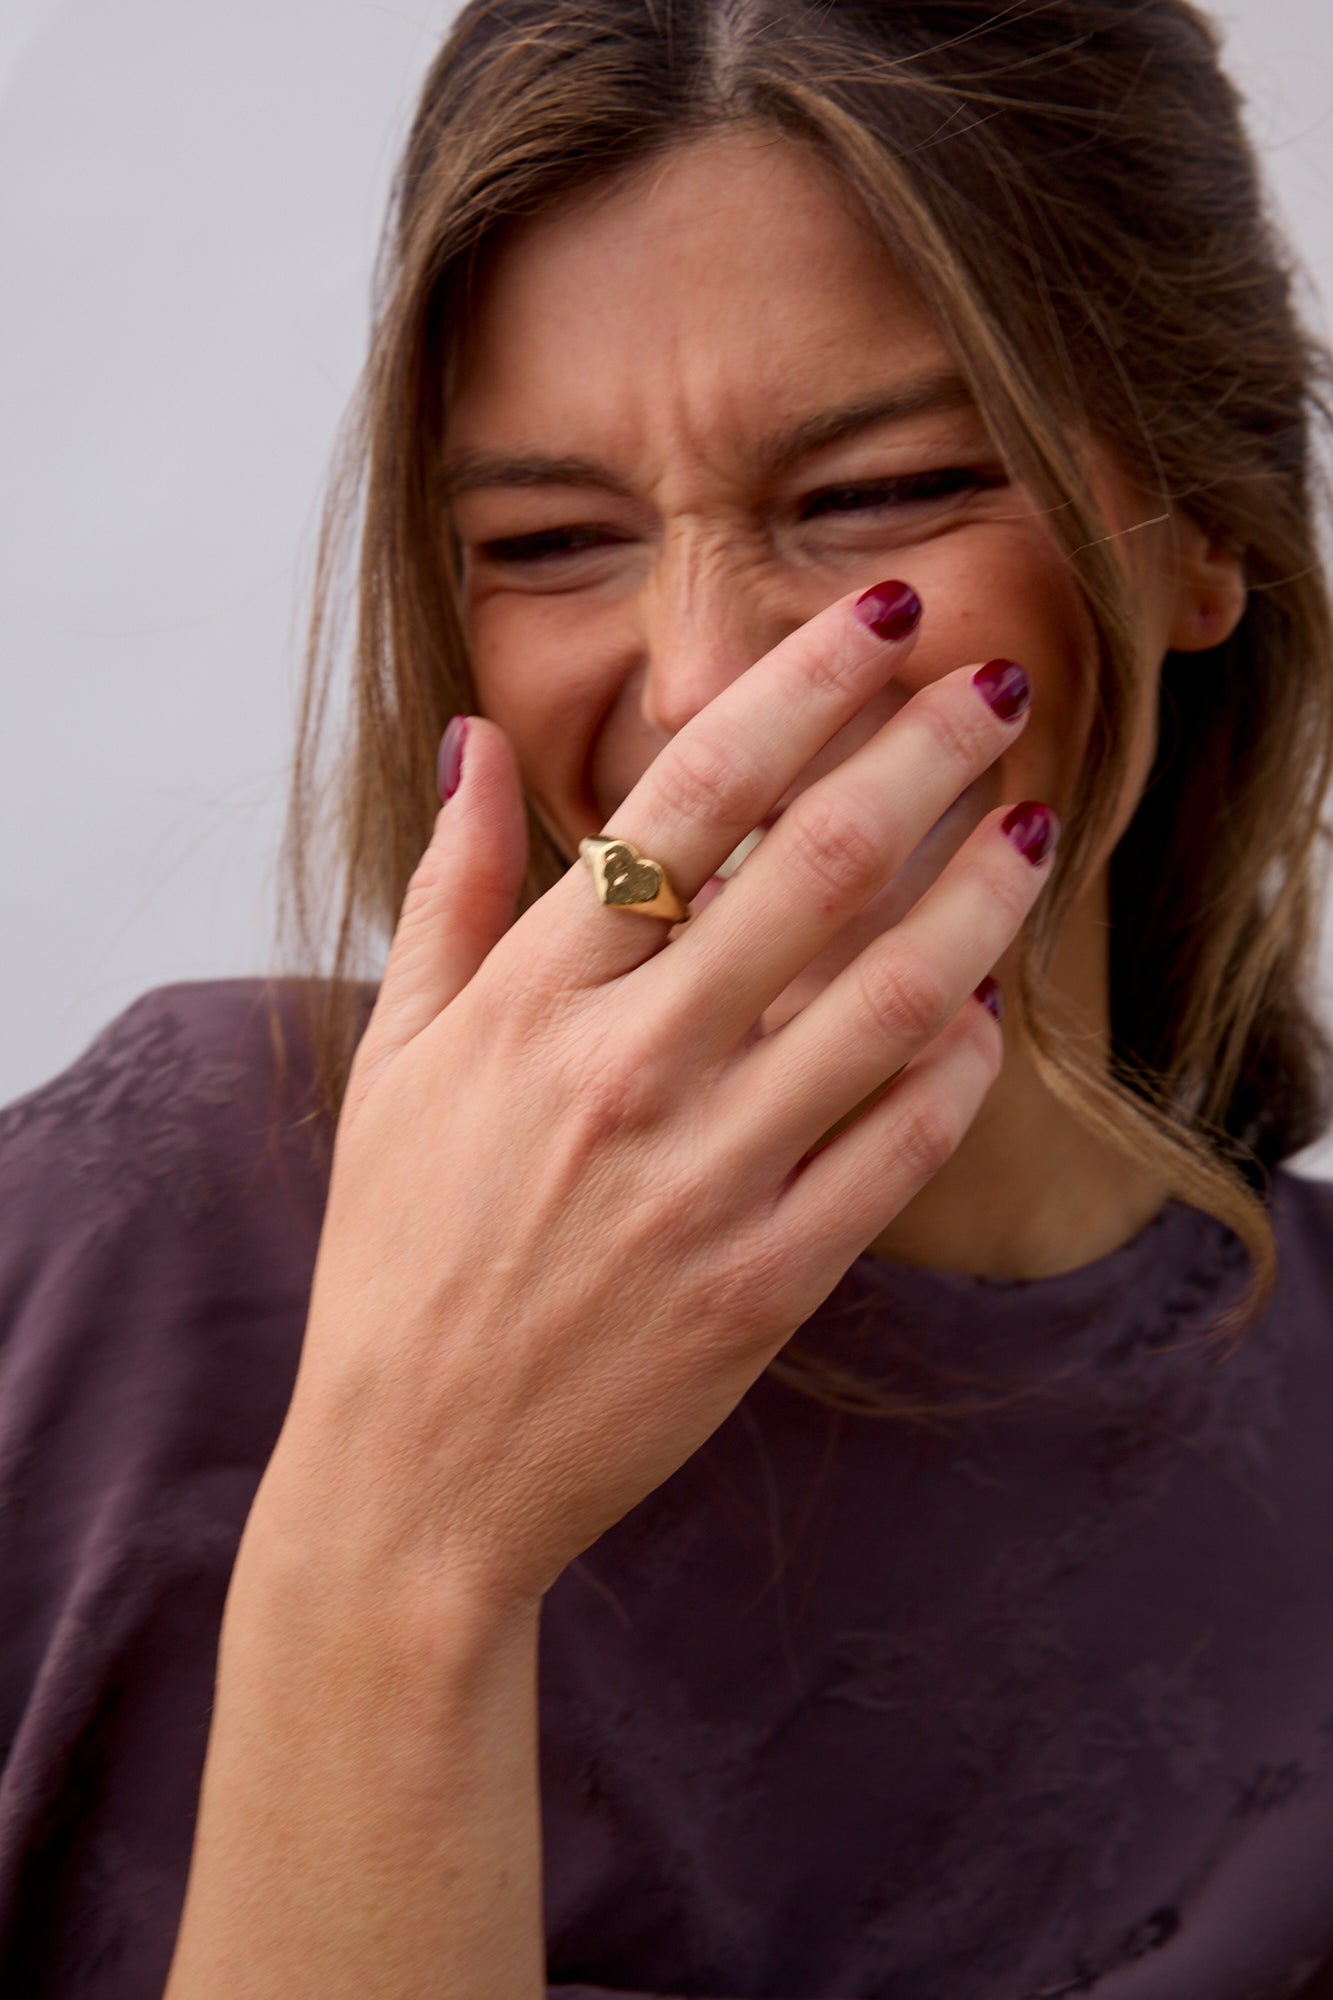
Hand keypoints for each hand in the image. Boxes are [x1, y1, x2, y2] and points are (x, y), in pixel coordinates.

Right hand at [262, 584, 1055, 1612]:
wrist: (418, 1473)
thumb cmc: (398, 1249)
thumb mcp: (395, 1056)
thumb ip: (448, 890)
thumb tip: (479, 739)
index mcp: (528, 1001)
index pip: (688, 798)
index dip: (804, 687)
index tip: (887, 617)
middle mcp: (623, 1074)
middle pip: (813, 871)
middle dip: (927, 753)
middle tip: (1002, 683)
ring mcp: (704, 1182)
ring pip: (890, 1004)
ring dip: (982, 897)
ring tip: (1035, 827)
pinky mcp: (765, 1284)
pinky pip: (899, 1151)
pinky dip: (961, 1070)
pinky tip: (993, 1010)